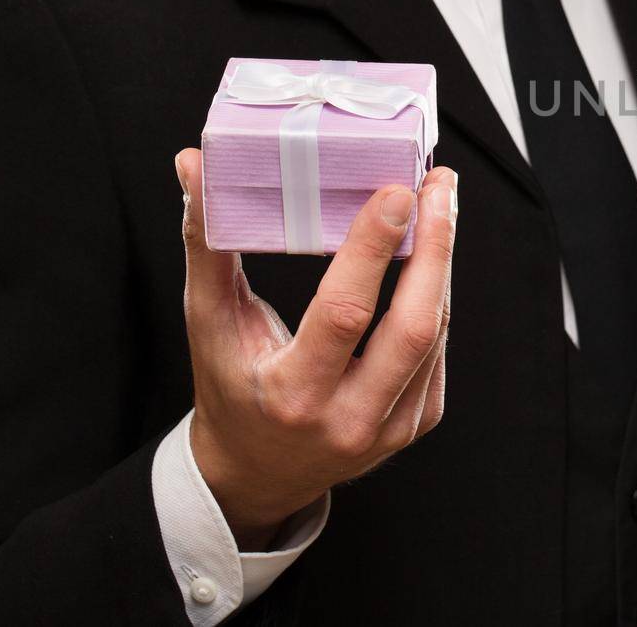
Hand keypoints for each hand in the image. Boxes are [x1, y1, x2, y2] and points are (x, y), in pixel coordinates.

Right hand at [172, 148, 457, 549]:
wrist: (257, 473)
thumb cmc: (230, 385)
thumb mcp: (209, 322)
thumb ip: (206, 244)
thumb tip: (193, 164)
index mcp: (292, 396)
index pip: (345, 315)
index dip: (373, 251)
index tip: (397, 192)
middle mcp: (348, 420)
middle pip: (413, 327)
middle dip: (435, 247)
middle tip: (440, 184)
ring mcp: (389, 429)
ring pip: (433, 333)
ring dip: (442, 263)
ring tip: (440, 204)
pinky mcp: (415, 425)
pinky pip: (437, 350)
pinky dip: (436, 296)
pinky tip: (433, 254)